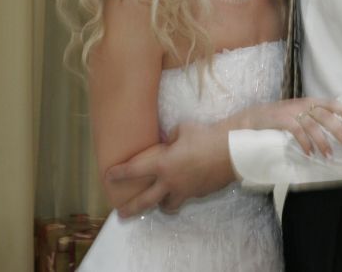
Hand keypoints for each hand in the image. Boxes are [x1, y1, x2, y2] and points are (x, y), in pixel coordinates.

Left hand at [106, 122, 235, 217]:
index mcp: (162, 165)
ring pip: (169, 205)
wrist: (233, 152)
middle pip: (146, 201)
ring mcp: (186, 191)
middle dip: (131, 208)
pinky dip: (183, 193)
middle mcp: (171, 182)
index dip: (119, 174)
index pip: (133, 171)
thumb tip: (170, 141)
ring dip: (162, 204)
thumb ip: (172, 137)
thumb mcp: (183, 129)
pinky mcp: (200, 193)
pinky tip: (188, 184)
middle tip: (121, 213)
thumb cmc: (206, 136)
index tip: (108, 176)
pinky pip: (187, 196)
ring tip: (160, 202)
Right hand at [230, 97, 341, 157]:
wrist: (250, 119)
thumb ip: (310, 118)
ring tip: (329, 156)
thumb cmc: (276, 119)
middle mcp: (301, 104)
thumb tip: (331, 130)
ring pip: (313, 125)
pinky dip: (305, 143)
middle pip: (325, 115)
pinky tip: (310, 154)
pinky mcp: (281, 120)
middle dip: (338, 130)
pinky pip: (297, 131)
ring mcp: (291, 111)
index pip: (329, 103)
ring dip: (323, 142)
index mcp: (307, 102)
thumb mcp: (295, 114)